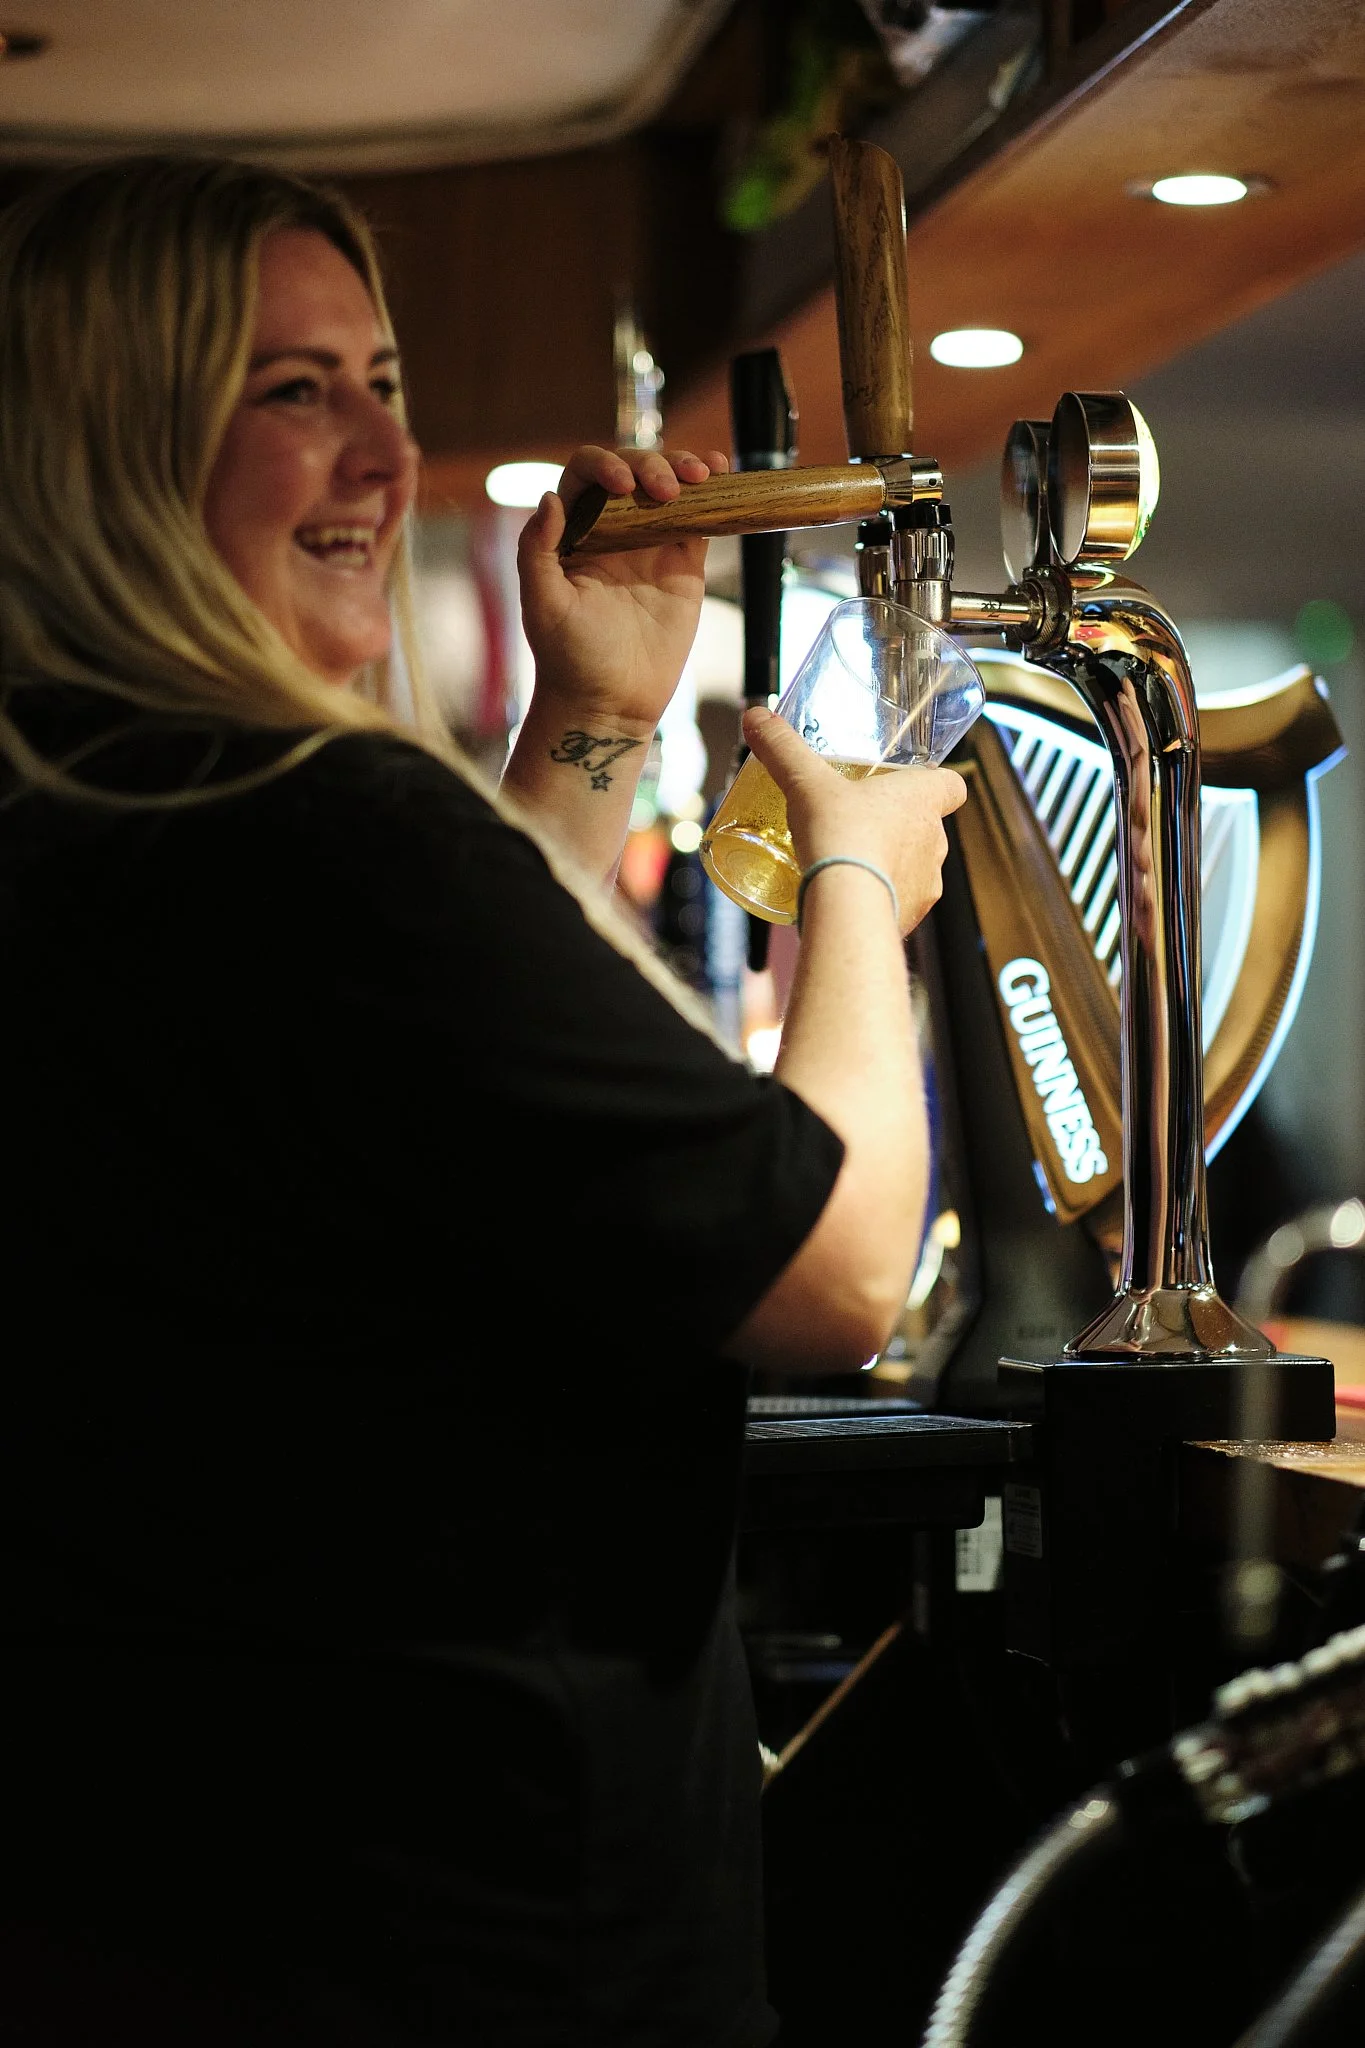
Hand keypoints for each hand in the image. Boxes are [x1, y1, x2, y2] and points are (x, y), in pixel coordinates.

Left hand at [516, 444, 728, 733]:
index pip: (585, 475)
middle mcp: (610, 529)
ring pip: (668, 485)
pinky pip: (698, 518)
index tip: (623, 486)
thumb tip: (550, 498)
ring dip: (684, 467)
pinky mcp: (683, 563)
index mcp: (572, 531)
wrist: (611, 703)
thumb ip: (537, 551)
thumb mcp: (542, 606)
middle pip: (633, 470)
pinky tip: (720, 477)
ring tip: (703, 473)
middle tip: (666, 490)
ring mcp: (649, 543)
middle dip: (652, 464)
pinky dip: (712, 494)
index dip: (605, 465)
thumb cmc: (569, 658)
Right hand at [741, 705, 966, 933]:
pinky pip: (896, 903)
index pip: (952, 786)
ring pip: (912, 868)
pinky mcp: (910, 918)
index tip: (912, 784)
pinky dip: (877, 900)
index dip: (936, 783)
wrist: (846, 908)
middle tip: (858, 823)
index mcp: (922, 801)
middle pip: (926, 827)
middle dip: (896, 826)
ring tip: (849, 864)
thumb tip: (756, 718)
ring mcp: (926, 884)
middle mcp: (934, 843)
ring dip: (887, 865)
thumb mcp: (806, 783)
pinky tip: (847, 898)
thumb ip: (783, 749)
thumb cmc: (840, 837)